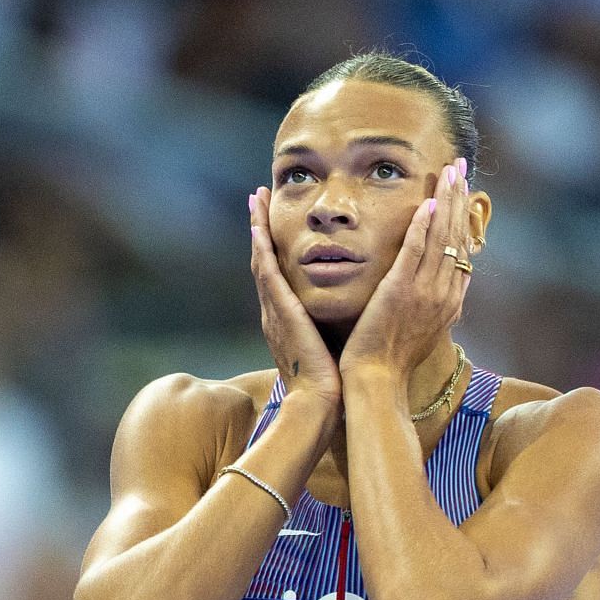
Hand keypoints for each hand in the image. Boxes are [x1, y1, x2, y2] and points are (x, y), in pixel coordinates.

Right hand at [250, 187, 340, 411]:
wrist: (318, 403)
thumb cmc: (328, 383)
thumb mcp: (326, 348)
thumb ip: (328, 328)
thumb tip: (343, 318)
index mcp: (285, 319)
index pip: (277, 274)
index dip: (272, 246)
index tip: (271, 220)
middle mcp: (273, 312)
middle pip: (263, 260)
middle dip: (260, 227)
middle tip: (257, 196)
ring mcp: (273, 311)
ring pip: (262, 260)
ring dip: (257, 227)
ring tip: (256, 198)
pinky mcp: (281, 313)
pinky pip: (268, 275)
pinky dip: (262, 250)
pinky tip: (260, 228)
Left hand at [339, 158, 474, 382]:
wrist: (378, 380)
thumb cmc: (394, 360)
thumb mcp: (426, 330)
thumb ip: (438, 305)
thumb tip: (453, 289)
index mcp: (449, 300)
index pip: (462, 250)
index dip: (463, 218)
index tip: (463, 192)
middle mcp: (443, 292)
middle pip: (457, 236)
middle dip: (459, 198)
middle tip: (460, 166)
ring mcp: (423, 291)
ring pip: (441, 238)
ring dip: (446, 201)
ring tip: (450, 172)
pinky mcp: (400, 290)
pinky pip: (415, 251)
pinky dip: (422, 226)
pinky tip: (428, 203)